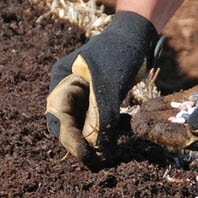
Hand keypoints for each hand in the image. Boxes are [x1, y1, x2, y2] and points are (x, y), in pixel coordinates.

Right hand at [45, 11, 158, 166]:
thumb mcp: (110, 82)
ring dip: (100, 138)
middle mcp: (69, 90)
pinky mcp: (99, 100)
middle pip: (70, 125)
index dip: (70, 139)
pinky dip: (113, 128)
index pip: (59, 117)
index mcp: (62, 81)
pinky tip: (126, 129)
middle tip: (99, 160)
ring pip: (87, 125)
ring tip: (113, 150)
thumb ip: (103, 114)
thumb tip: (99, 147)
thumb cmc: (120, 51)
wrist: (137, 36)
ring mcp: (84, 96)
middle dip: (83, 143)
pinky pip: (102, 120)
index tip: (86, 155)